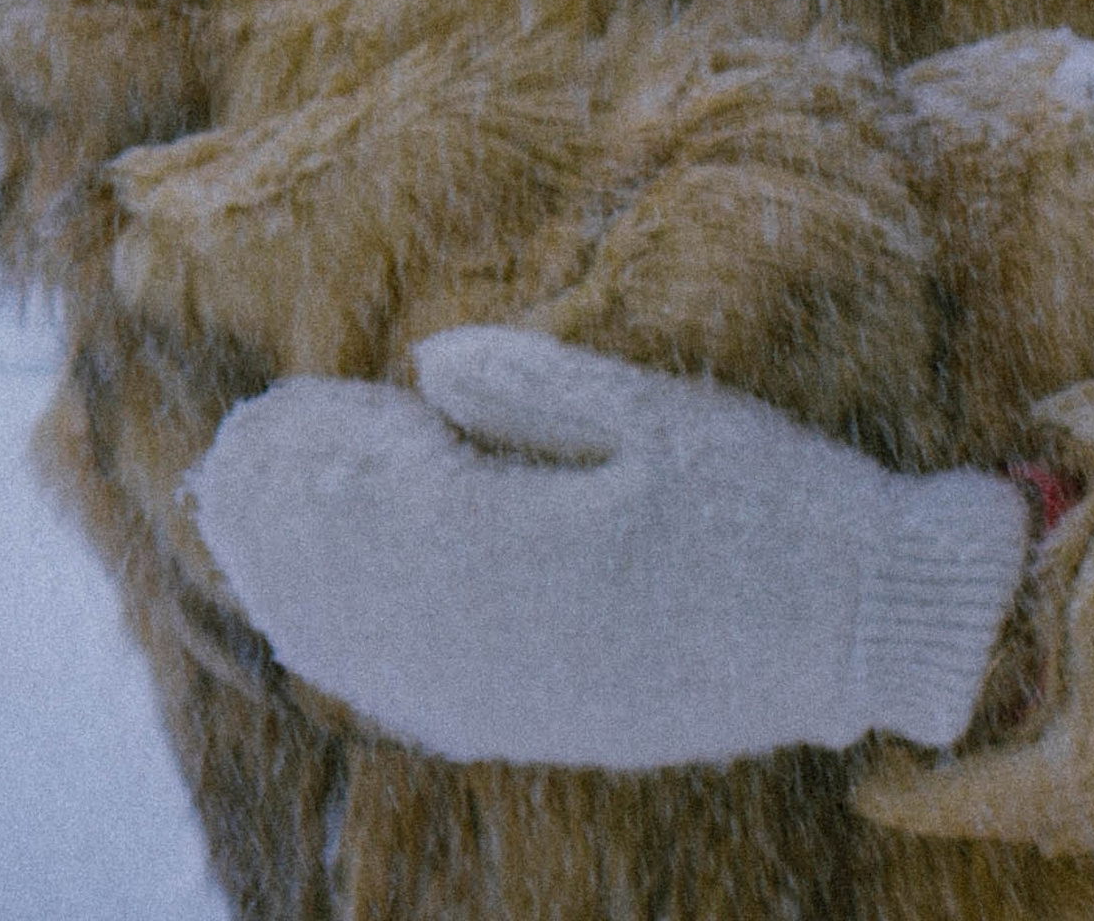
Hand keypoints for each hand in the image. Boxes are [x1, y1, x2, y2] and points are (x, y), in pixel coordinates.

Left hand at [188, 325, 1029, 771]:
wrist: (858, 626)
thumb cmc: (767, 502)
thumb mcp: (656, 415)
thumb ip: (531, 389)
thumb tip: (422, 365)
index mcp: (523, 552)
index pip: (371, 503)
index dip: (310, 456)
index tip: (267, 406)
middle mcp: (496, 645)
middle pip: (347, 581)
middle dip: (283, 517)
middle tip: (235, 456)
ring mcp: (513, 702)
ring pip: (363, 649)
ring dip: (297, 586)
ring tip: (249, 528)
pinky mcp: (540, 729)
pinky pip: (409, 700)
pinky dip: (347, 655)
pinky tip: (317, 629)